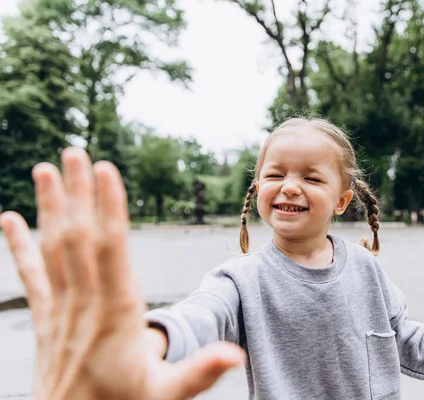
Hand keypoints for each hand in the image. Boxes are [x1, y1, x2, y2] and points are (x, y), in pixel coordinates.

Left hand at [0, 147, 244, 399]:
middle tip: (74, 152)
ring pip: (53, 250)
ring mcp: (60, 310)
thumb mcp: (165, 396)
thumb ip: (199, 373)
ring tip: (44, 169)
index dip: (108, 208)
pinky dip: (19, 246)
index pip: (111, 251)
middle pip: (78, 239)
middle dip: (78, 194)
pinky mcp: (46, 319)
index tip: (106, 169)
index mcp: (115, 316)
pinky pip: (31, 276)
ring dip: (50, 208)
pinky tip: (8, 220)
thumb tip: (237, 354)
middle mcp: (83, 305)